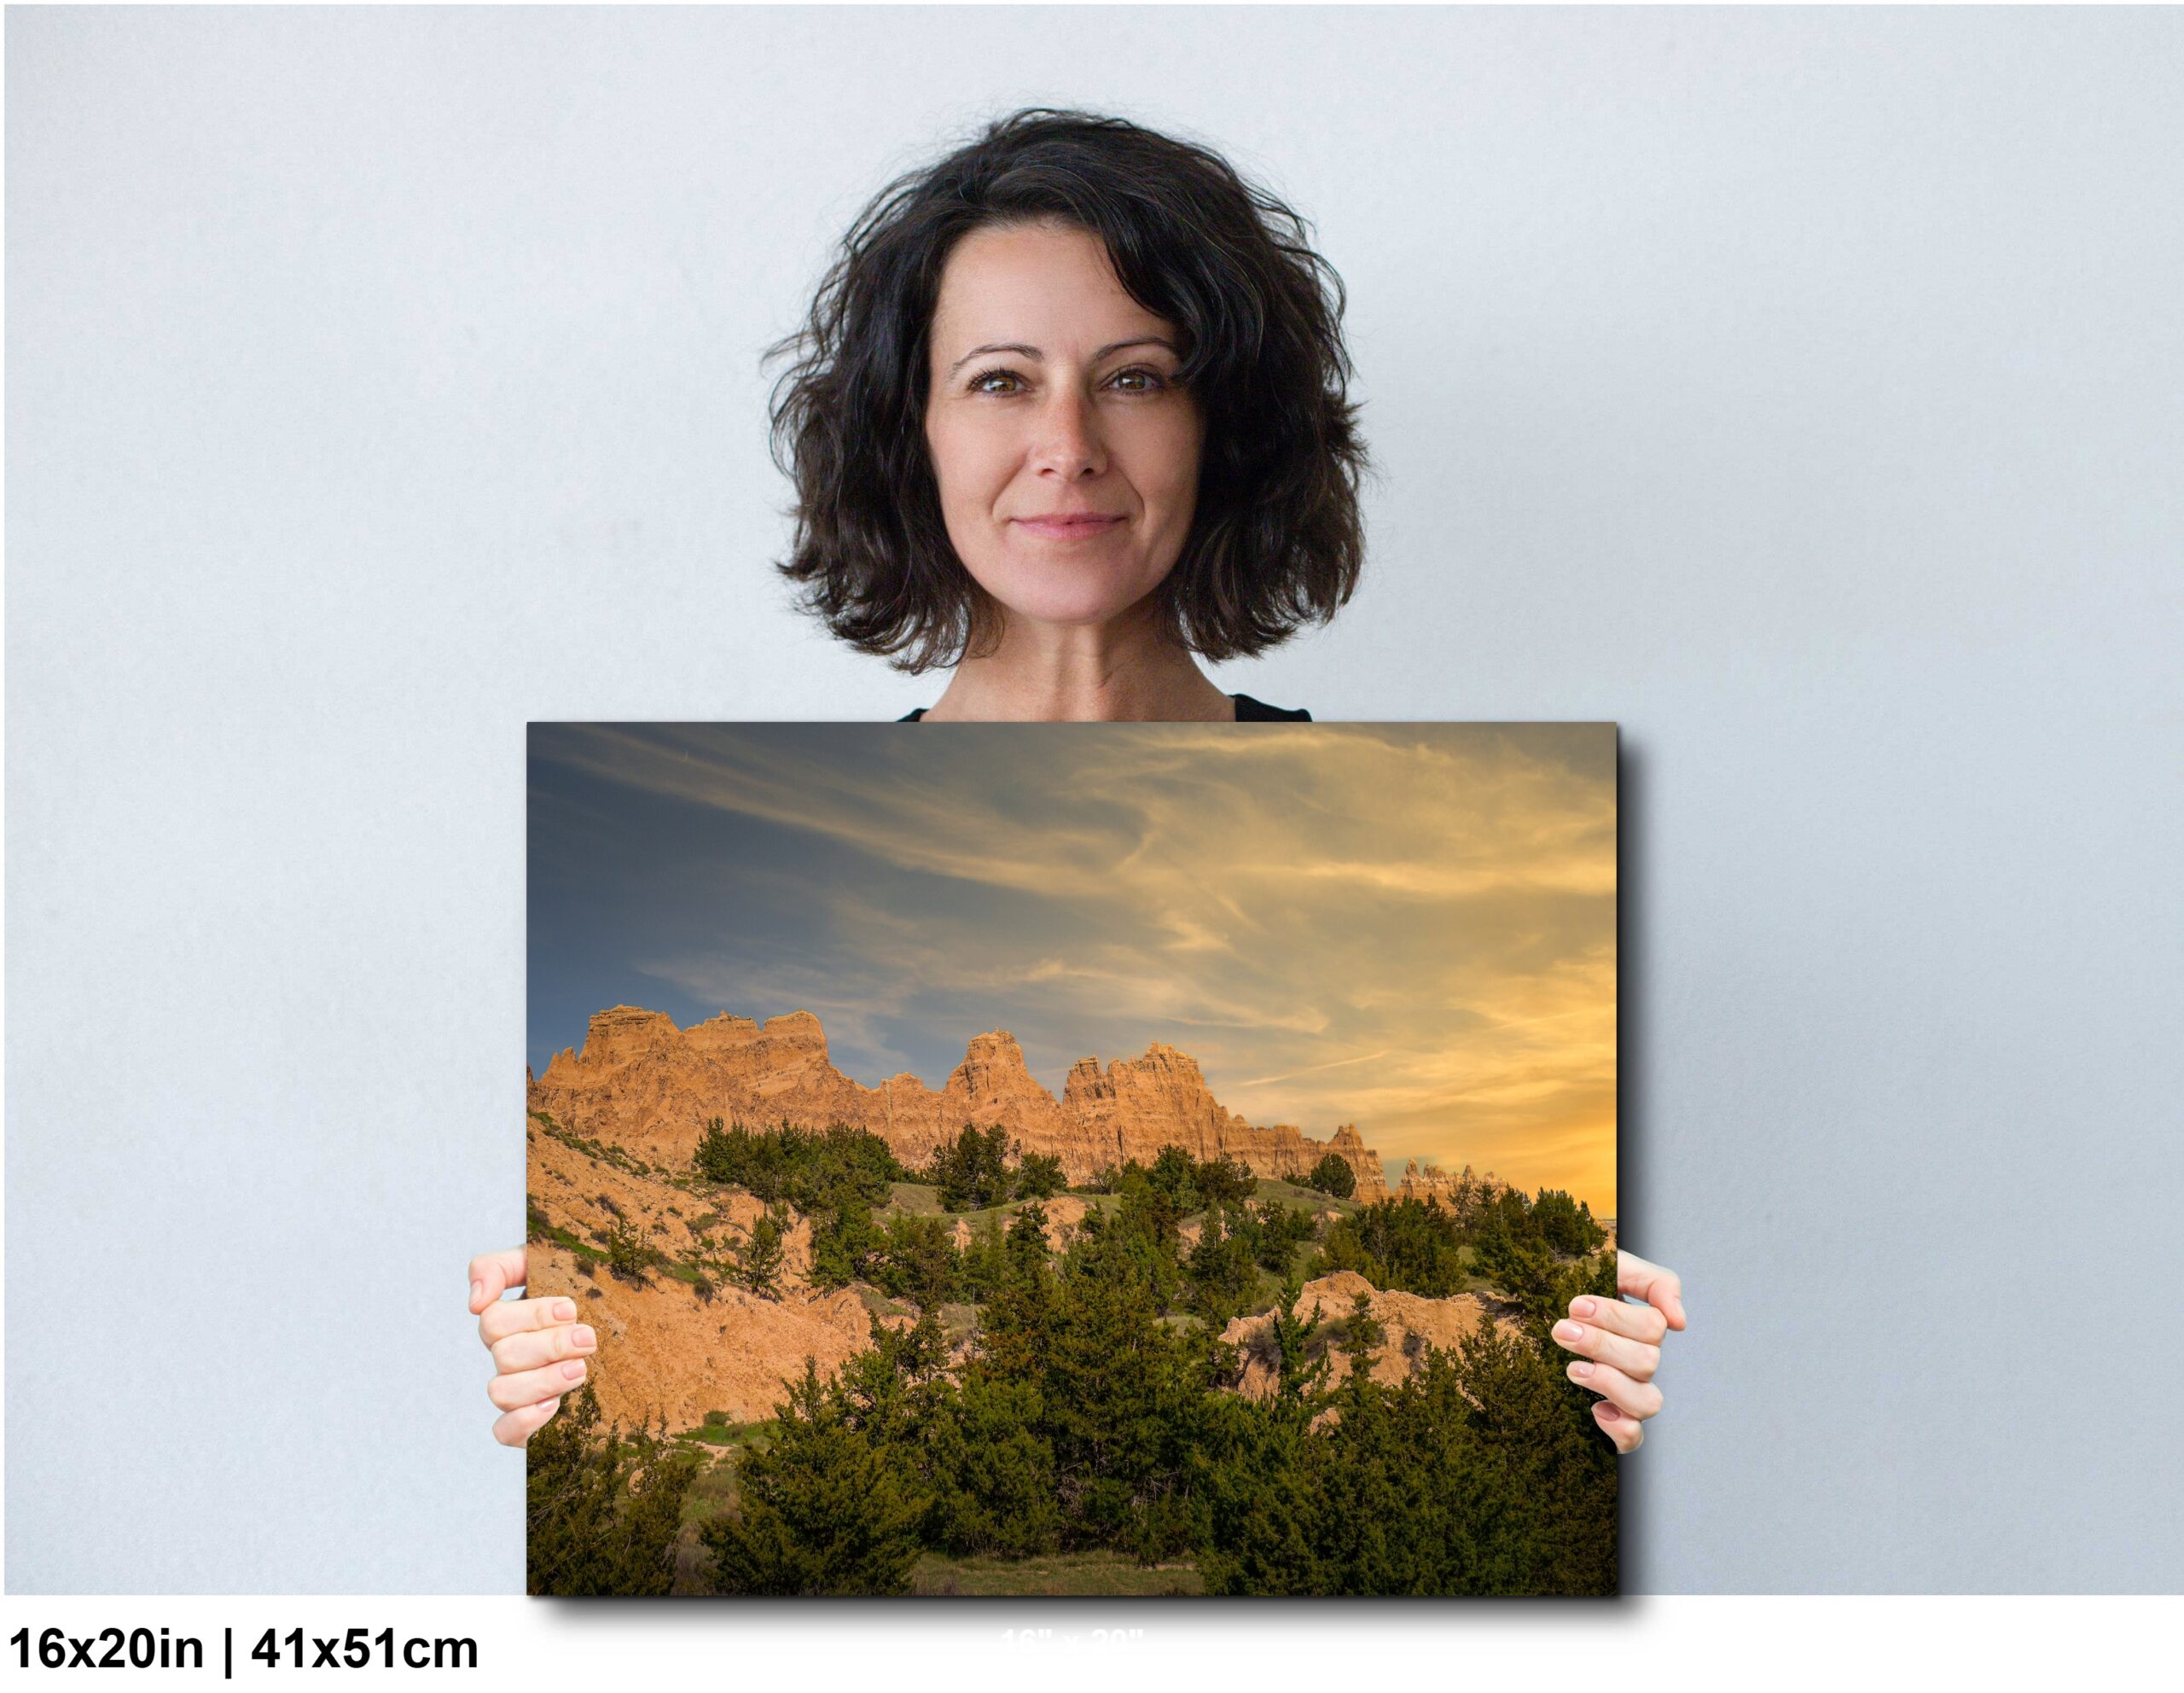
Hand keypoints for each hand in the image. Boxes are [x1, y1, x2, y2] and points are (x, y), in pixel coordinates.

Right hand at [468, 1245, 595, 1446]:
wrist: (627, 1332)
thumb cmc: (583, 1291)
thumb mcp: (543, 1263)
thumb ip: (499, 1267)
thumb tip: (475, 1302)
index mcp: (509, 1322)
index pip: (494, 1321)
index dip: (531, 1315)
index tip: (570, 1308)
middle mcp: (509, 1357)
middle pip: (504, 1355)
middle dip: (549, 1345)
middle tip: (588, 1339)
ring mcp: (517, 1390)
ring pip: (501, 1392)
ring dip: (543, 1380)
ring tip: (581, 1369)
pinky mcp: (528, 1423)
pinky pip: (504, 1432)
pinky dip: (524, 1421)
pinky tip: (554, 1406)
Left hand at [1551, 1249, 1684, 1453]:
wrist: (1535, 1307)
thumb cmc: (1576, 1286)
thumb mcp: (1613, 1267)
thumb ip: (1655, 1282)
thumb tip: (1680, 1322)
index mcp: (1643, 1328)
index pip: (1653, 1327)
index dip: (1616, 1317)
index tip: (1576, 1305)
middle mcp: (1640, 1363)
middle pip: (1647, 1362)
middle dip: (1601, 1344)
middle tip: (1562, 1330)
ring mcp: (1628, 1393)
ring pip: (1647, 1402)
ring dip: (1610, 1383)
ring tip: (1573, 1368)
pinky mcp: (1612, 1421)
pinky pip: (1633, 1439)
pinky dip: (1620, 1428)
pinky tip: (1594, 1409)